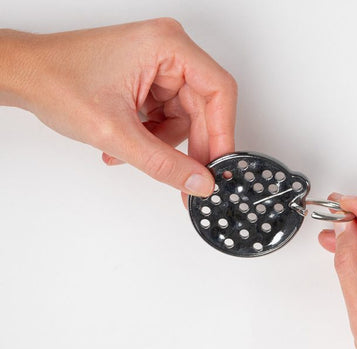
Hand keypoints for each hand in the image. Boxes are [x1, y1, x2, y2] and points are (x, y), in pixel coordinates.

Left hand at [0, 18, 236, 197]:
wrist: (21, 75)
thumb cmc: (55, 81)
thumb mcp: (115, 132)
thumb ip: (164, 163)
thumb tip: (199, 182)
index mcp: (167, 46)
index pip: (219, 91)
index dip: (223, 132)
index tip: (221, 165)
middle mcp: (168, 50)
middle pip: (202, 107)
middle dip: (190, 146)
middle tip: (188, 180)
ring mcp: (159, 63)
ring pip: (184, 116)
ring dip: (162, 143)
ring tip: (131, 153)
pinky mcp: (148, 77)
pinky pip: (167, 115)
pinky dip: (151, 135)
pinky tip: (127, 143)